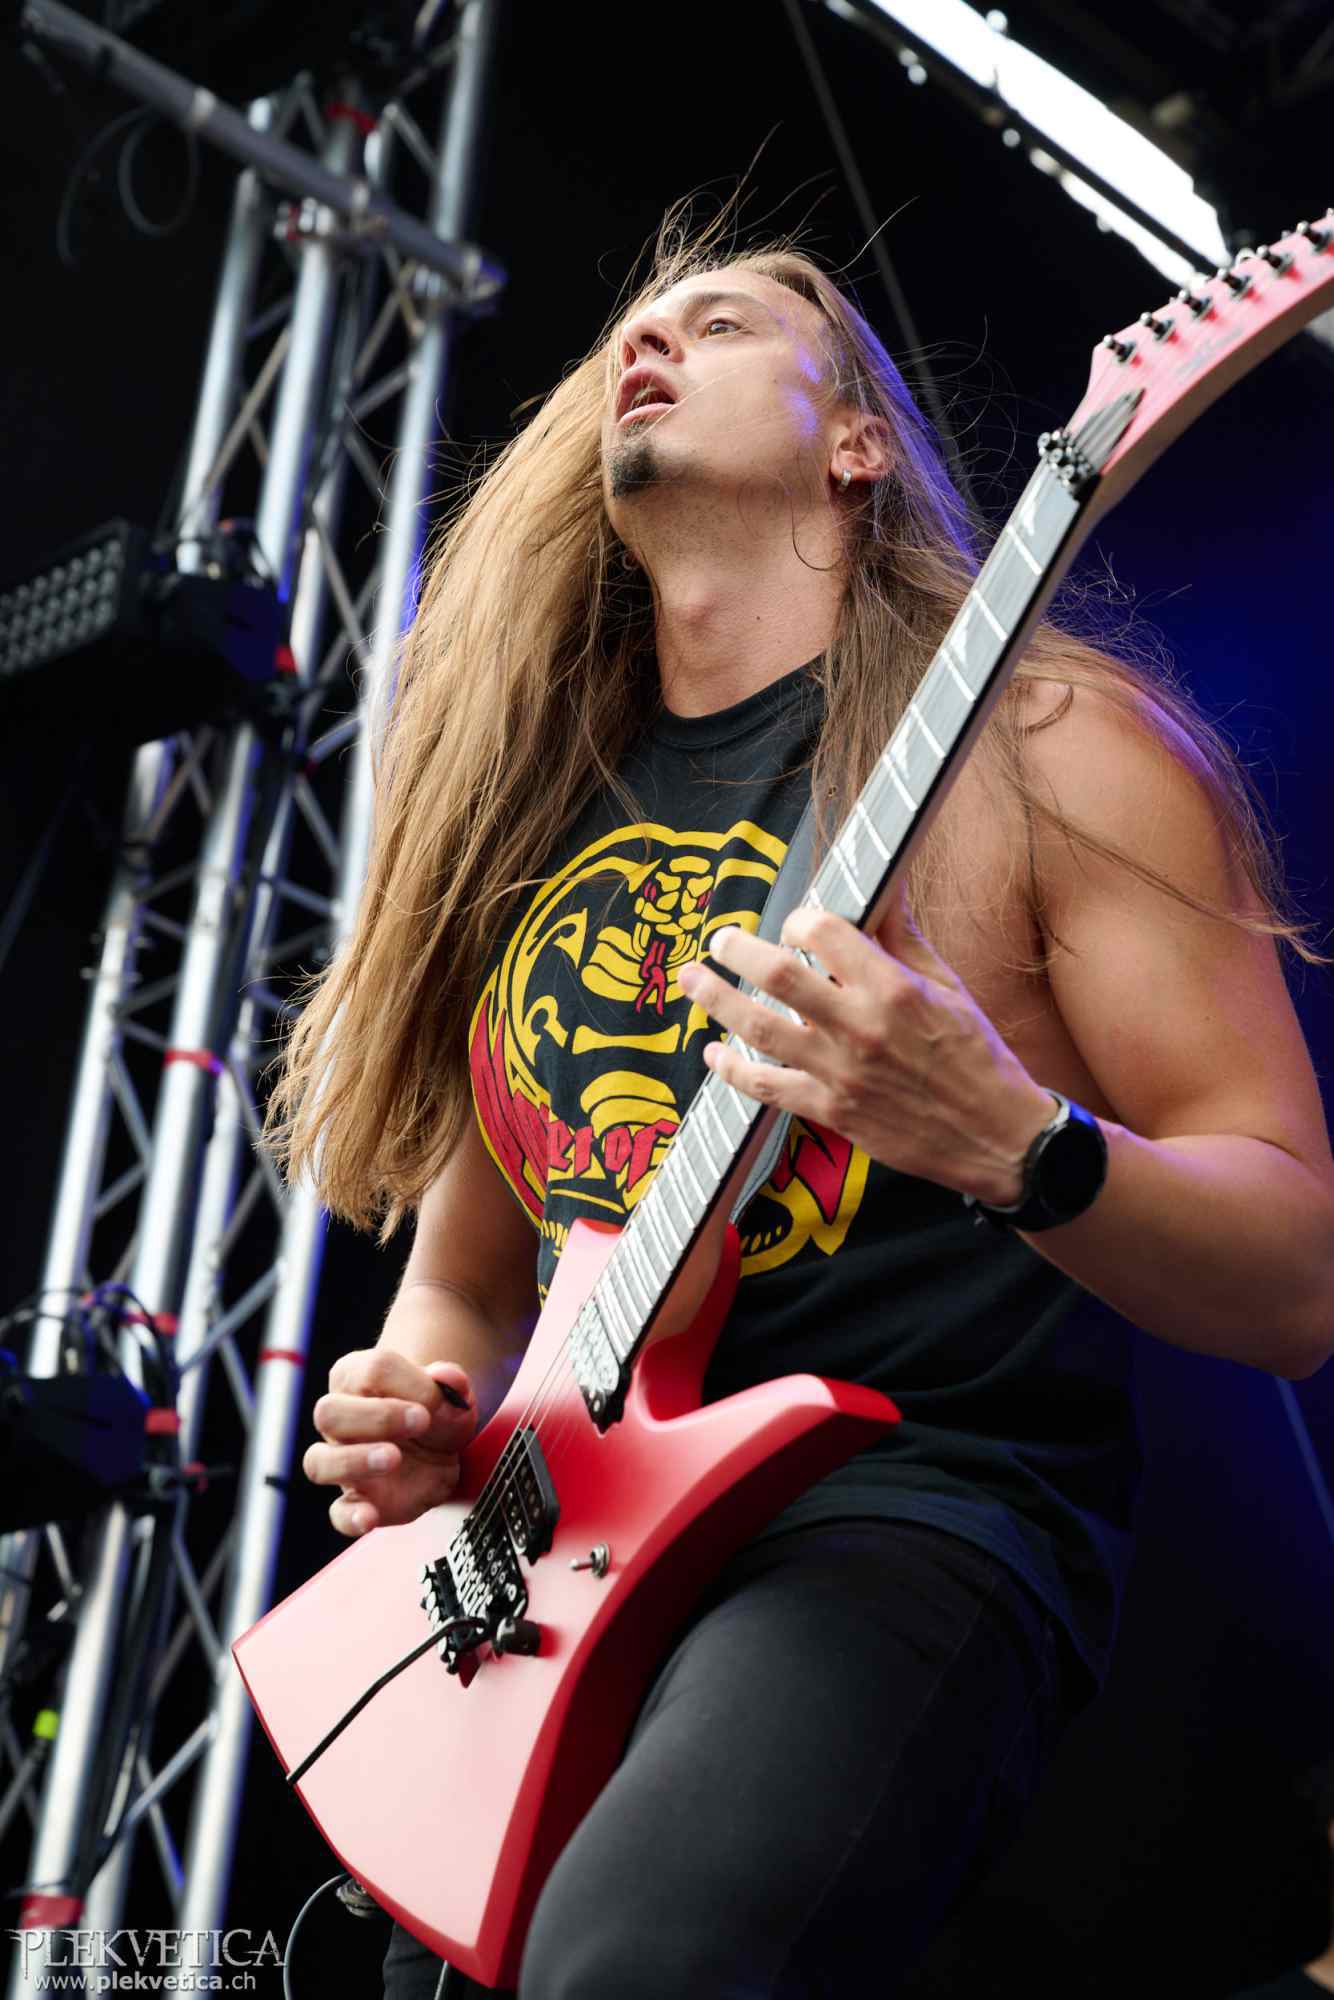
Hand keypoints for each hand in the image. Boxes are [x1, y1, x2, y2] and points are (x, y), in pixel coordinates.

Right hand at [303, 1348, 476, 1537]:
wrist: (440, 1450)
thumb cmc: (436, 1412)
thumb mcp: (450, 1393)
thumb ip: (451, 1381)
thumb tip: (448, 1378)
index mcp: (357, 1378)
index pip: (368, 1371)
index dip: (406, 1382)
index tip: (435, 1400)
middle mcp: (341, 1419)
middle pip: (329, 1412)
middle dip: (377, 1416)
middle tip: (420, 1422)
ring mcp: (342, 1462)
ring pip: (319, 1462)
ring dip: (355, 1460)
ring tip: (394, 1458)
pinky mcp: (356, 1500)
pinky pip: (338, 1513)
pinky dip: (351, 1517)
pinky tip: (370, 1517)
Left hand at [677, 893, 1054, 1204]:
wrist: (997, 1137)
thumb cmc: (977, 1056)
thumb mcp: (948, 986)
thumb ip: (903, 937)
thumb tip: (884, 886)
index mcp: (895, 988)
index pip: (827, 932)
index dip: (801, 918)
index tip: (796, 922)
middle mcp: (862, 1027)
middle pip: (779, 975)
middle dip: (738, 950)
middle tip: (720, 940)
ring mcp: (842, 1072)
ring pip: (760, 1028)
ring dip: (716, 1000)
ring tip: (692, 979)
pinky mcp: (832, 1112)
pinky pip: (767, 1087)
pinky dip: (732, 1069)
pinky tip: (714, 1052)